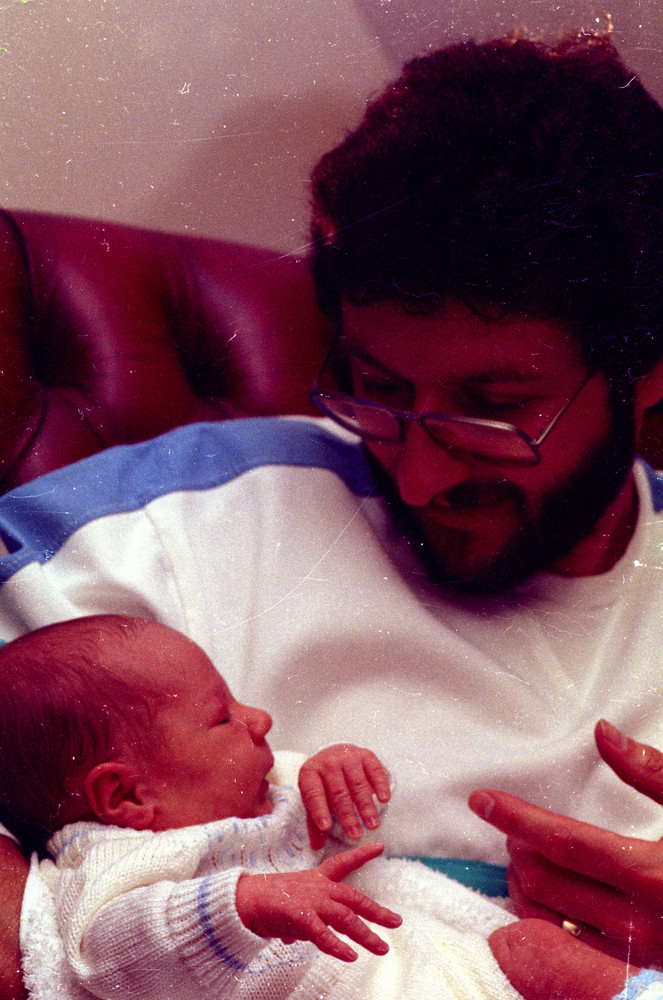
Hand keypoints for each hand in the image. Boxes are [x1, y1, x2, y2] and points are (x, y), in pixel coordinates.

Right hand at [235, 842, 401, 960]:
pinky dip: (338, 946)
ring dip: (365, 934)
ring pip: (346, 918)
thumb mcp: (289, 907)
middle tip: (397, 922)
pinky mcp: (300, 917)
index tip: (379, 846)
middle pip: (354, 898)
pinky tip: (351, 956)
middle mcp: (318, 888)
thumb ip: (298, 921)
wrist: (243, 899)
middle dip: (377, 911)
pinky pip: (323, 934)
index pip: (342, 863)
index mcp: (316, 879)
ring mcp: (311, 901)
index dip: (362, 854)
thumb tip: (294, 938)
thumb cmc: (266, 902)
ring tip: (381, 948)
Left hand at [299, 744, 390, 848]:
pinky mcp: (365, 755)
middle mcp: (328, 762)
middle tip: (356, 836)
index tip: (326, 827)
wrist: (335, 754)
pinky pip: (374, 770)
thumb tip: (316, 847)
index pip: (313, 793)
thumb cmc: (324, 783)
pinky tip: (384, 799)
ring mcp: (347, 756)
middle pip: (338, 791)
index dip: (319, 810)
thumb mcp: (315, 799)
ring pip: (358, 784)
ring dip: (366, 806)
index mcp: (310, 773)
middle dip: (348, 815)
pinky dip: (380, 785)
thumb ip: (315, 822)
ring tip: (373, 825)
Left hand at [467, 720, 662, 996]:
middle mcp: (642, 923)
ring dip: (525, 888)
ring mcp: (640, 959)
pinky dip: (546, 925)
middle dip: (518, 850)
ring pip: (552, 921)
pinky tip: (545, 903)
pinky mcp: (640, 978)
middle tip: (511, 829)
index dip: (517, 818)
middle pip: (549, 882)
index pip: (565, 841)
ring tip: (522, 861)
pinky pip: (572, 955)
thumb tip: (603, 733)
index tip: (483, 800)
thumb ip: (651, 772)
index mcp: (653, 873)